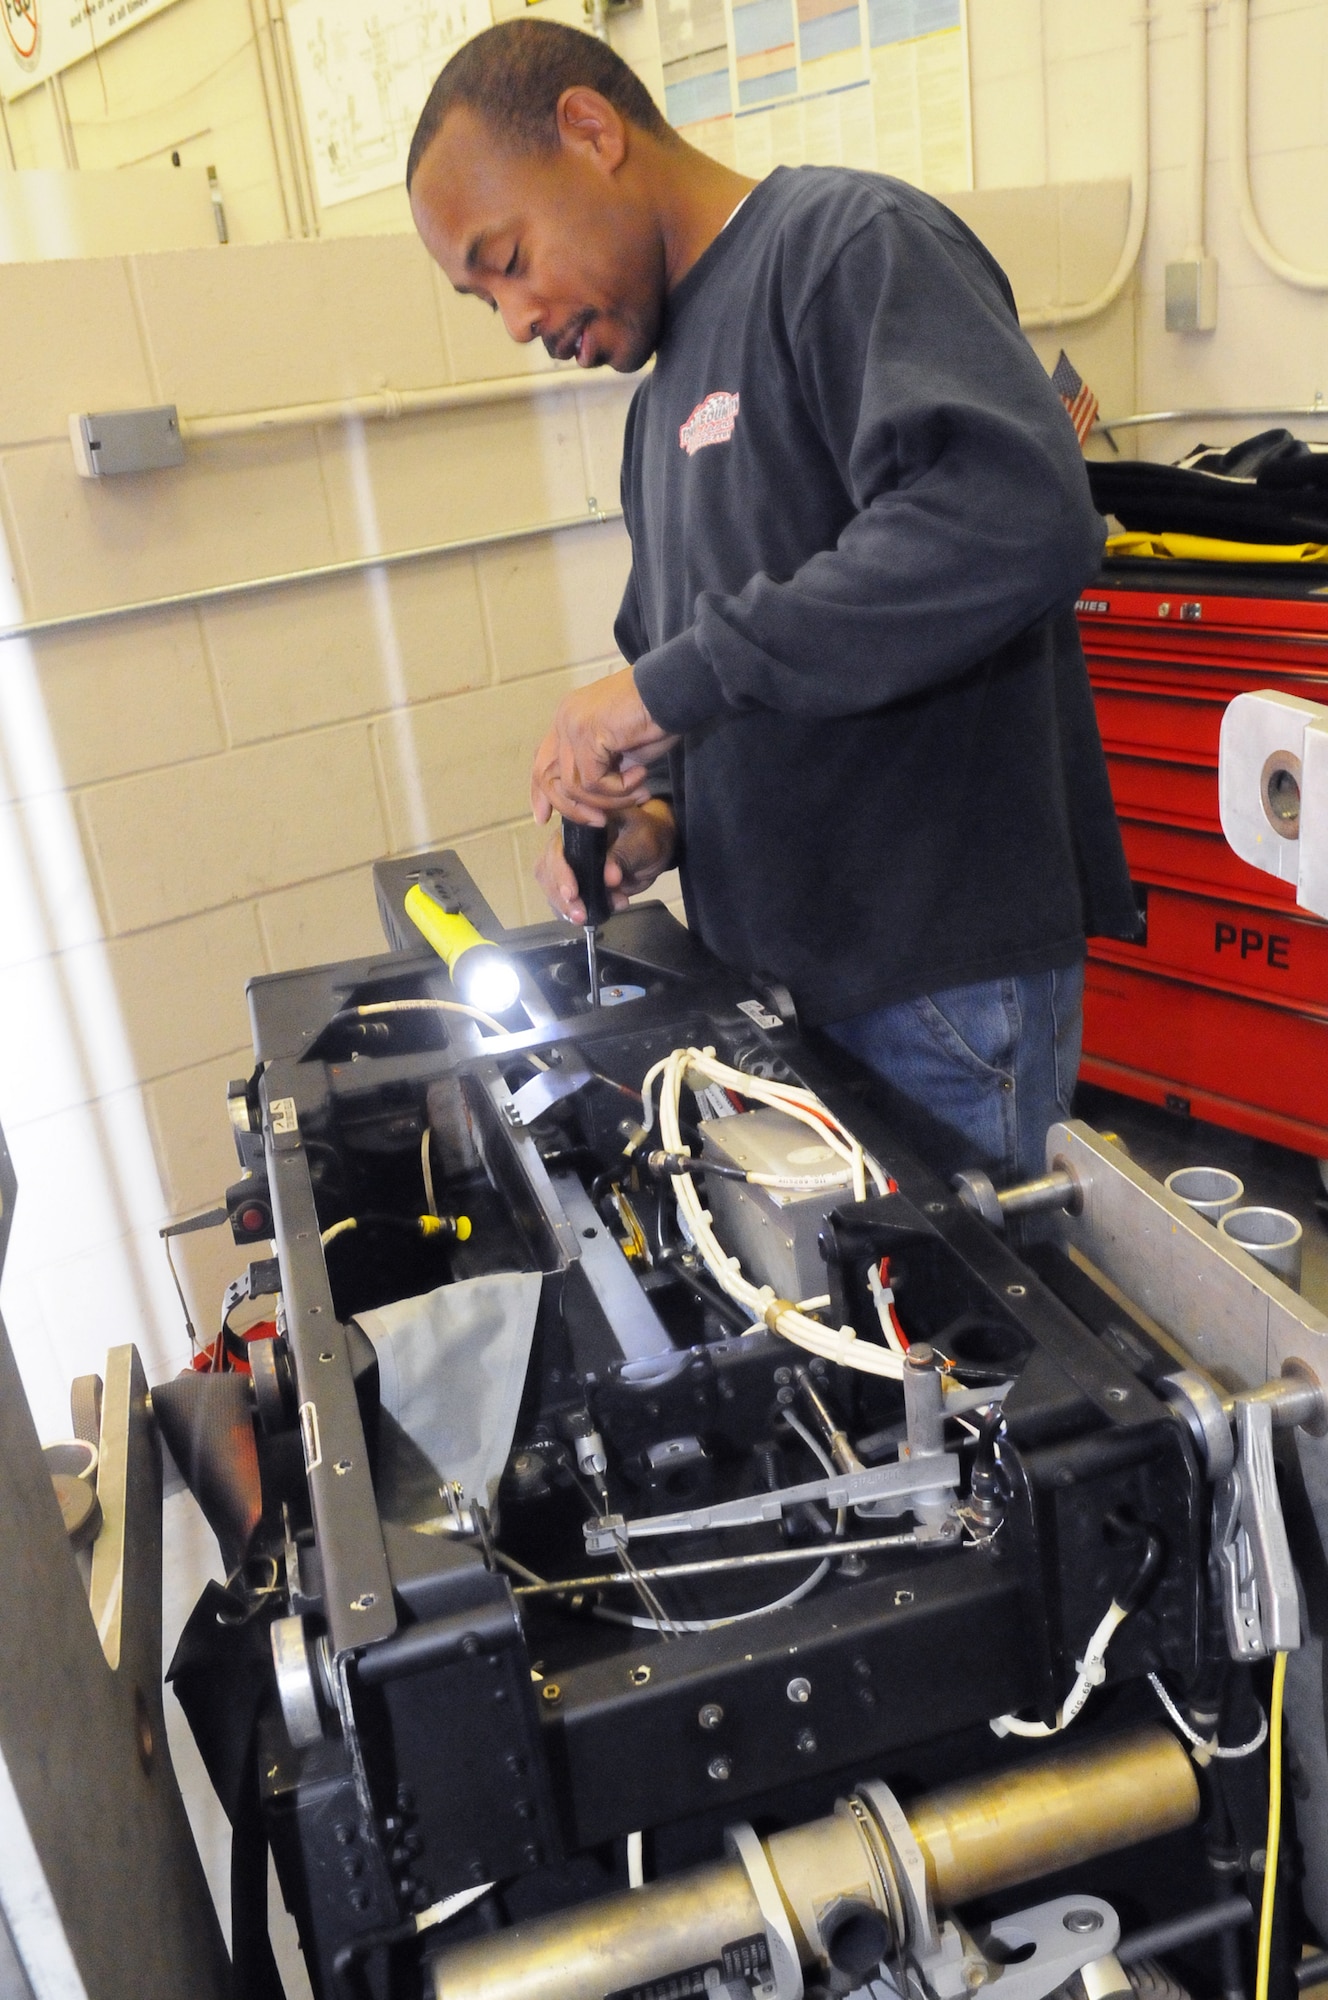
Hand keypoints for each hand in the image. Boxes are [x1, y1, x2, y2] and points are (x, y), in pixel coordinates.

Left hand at [530, 665, 678, 825]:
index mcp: (569, 718)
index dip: (540, 792)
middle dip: (570, 808)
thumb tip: (594, 802)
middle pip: (547, 776)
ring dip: (609, 799)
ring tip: (638, 792)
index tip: (543, 818)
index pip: (542, 760)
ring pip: (574, 785)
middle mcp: (564, 718)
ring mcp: (572, 724)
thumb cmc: (657, 716)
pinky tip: (640, 776)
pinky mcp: (586, 733)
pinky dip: (618, 788)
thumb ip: (603, 770)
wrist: (674, 690)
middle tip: (600, 822)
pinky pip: (592, 780)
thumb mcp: (623, 751)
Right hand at [535, 800, 677, 923]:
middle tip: (580, 915)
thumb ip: (624, 856)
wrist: (655, 848)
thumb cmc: (647, 834)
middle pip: (548, 872)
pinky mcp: (578, 885)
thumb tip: (609, 877)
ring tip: (590, 918)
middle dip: (561, 898)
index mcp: (578, 827)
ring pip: (554, 890)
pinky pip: (567, 902)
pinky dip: (577, 913)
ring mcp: (571, 867)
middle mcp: (567, 846)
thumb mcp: (640, 839)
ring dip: (568, 909)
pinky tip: (595, 916)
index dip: (560, 871)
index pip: (557, 848)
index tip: (571, 893)